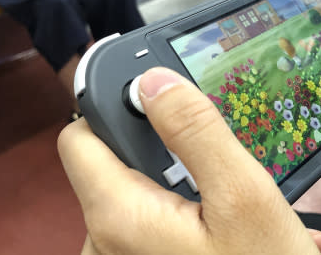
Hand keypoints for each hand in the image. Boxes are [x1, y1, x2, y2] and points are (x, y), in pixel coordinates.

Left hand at [58, 68, 320, 254]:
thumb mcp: (243, 193)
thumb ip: (195, 131)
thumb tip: (152, 81)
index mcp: (118, 217)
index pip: (78, 136)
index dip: (111, 108)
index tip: (155, 100)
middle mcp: (104, 244)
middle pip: (112, 164)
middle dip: (162, 153)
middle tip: (214, 164)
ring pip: (137, 193)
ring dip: (181, 186)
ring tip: (229, 202)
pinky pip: (149, 225)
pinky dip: (184, 215)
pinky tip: (228, 227)